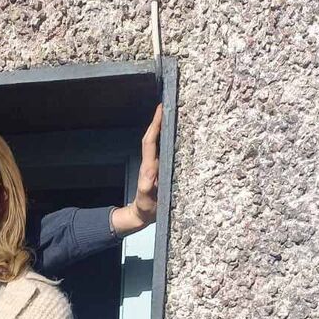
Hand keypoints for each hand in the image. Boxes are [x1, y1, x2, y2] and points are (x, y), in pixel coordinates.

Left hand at [111, 103, 161, 234]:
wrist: (142, 215)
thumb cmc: (146, 209)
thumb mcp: (146, 200)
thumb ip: (146, 188)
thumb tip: (150, 172)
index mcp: (149, 167)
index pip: (150, 141)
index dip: (155, 125)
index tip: (161, 109)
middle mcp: (152, 162)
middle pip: (154, 136)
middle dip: (159, 120)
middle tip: (169, 103)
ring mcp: (156, 164)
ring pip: (159, 141)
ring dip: (164, 126)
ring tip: (173, 112)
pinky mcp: (160, 168)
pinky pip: (165, 149)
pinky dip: (168, 138)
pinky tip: (176, 132)